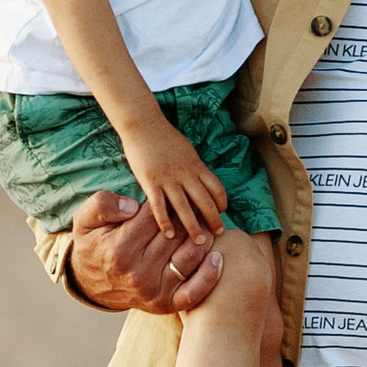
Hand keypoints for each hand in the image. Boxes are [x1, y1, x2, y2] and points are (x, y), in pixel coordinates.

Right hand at [65, 188, 223, 317]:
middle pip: (175, 236)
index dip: (168, 201)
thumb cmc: (93, 246)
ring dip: (203, 239)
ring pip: (189, 258)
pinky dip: (209, 275)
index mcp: (119, 250)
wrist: (92, 284)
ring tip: (207, 224)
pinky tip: (217, 257)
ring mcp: (153, 292)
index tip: (174, 194)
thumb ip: (103, 205)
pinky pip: (194, 292)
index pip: (155, 218)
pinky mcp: (165, 304)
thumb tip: (132, 205)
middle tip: (196, 205)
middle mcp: (138, 274)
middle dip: (187, 217)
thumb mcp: (84, 221)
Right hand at [125, 119, 231, 244]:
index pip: (217, 188)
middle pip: (206, 201)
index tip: (221, 212)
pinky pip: (160, 207)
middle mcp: (186, 174)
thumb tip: (202, 179)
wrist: (144, 125)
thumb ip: (194, 167)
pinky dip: (166, 222)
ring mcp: (168, 179)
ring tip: (199, 241)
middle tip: (218, 233)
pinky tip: (170, 235)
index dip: (222, 202)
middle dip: (214, 219)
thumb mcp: (187, 150)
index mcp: (197, 165)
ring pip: (185, 208)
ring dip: (194, 226)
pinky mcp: (151, 183)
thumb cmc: (165, 137)